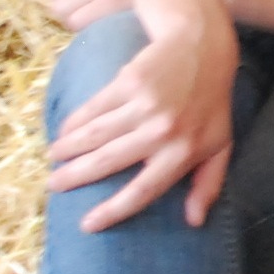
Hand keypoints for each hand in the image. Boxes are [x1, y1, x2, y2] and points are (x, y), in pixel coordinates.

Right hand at [46, 17, 238, 230]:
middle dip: (75, 177)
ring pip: (94, 135)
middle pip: (108, 162)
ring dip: (68, 149)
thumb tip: (194, 222)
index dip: (113, 211)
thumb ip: (209, 184)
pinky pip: (92, 109)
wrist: (202, 49)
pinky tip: (63, 131)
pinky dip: (73, 122)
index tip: (87, 225)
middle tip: (53, 185)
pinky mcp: (128, 83)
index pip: (144, 191)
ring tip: (53, 158)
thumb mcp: (219, 145)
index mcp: (185, 153)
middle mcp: (163, 132)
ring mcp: (145, 106)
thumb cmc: (210, 104)